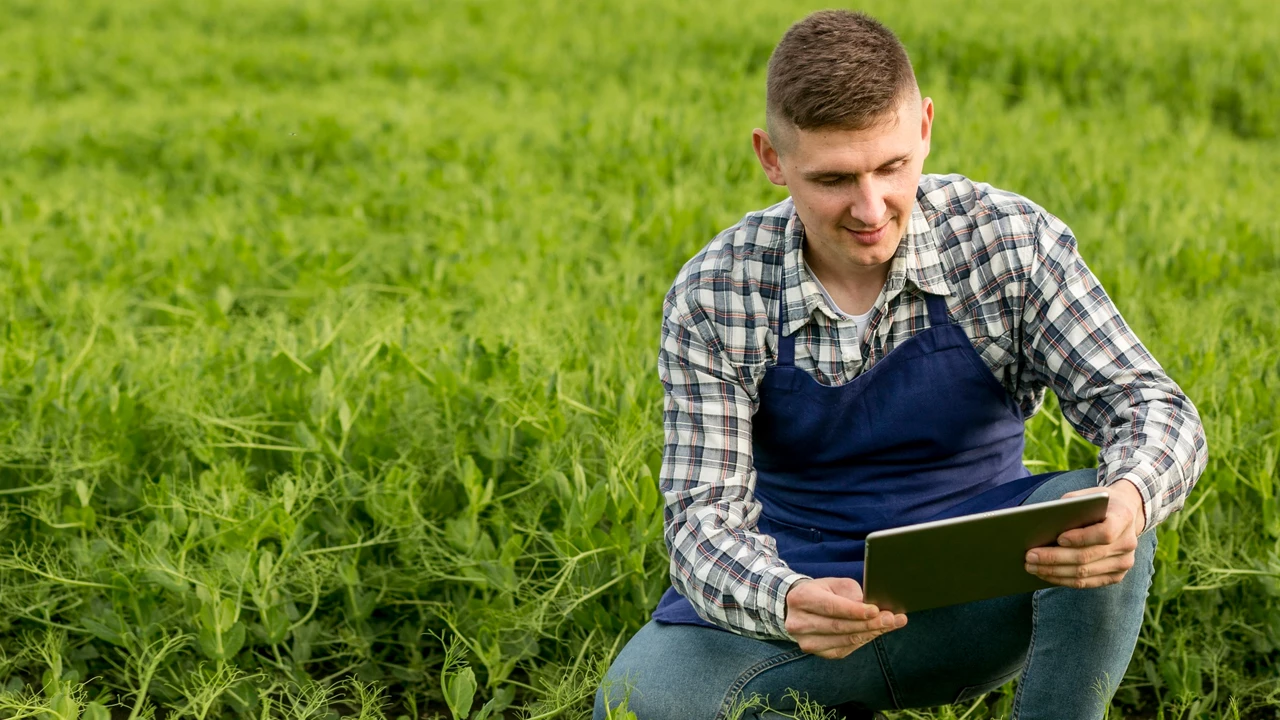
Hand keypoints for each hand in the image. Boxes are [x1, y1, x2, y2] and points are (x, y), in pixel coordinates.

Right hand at [784, 577, 906, 658]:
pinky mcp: (815, 652)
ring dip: (869, 633)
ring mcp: (806, 641)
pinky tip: (873, 633)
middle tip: (892, 619)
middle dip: (868, 624)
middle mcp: (799, 622)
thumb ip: (851, 594)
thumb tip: (872, 609)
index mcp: (801, 598)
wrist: (798, 608)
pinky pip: (843, 649)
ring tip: (890, 625)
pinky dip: (861, 641)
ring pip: (843, 640)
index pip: (831, 607)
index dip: (855, 611)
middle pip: (839, 626)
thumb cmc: (820, 592)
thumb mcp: (833, 584)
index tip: (876, 611)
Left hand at [1024, 479, 1146, 588]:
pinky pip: (1087, 583)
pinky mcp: (1116, 576)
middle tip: (1030, 556)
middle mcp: (1127, 543)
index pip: (1105, 533)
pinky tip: (1045, 574)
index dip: (1081, 538)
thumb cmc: (1097, 503)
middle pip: (1088, 556)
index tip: (1058, 538)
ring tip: (1031, 567)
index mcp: (1123, 518)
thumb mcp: (1086, 496)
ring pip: (1084, 573)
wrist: (1124, 513)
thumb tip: (1042, 525)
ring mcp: (1123, 562)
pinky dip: (1063, 579)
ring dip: (1054, 571)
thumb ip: (1069, 506)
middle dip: (1055, 557)